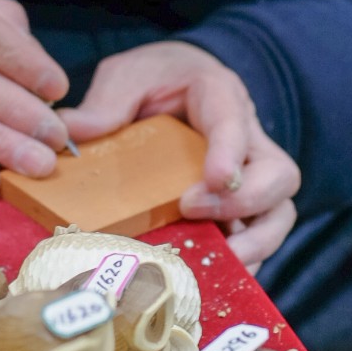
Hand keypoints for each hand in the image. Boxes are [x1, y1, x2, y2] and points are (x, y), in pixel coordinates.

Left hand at [60, 41, 299, 269]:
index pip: (235, 122)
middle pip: (279, 176)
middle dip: (246, 204)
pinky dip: (238, 259)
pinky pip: (255, 236)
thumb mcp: (127, 75)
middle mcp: (249, 139)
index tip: (217, 180)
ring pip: (278, 212)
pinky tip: (206, 275)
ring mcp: (250, 177)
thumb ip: (106, 100)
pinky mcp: (240, 206)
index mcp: (221, 97)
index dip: (231, 153)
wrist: (180, 83)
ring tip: (215, 263)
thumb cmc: (158, 77)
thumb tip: (73, 132)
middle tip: (195, 213)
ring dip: (253, 244)